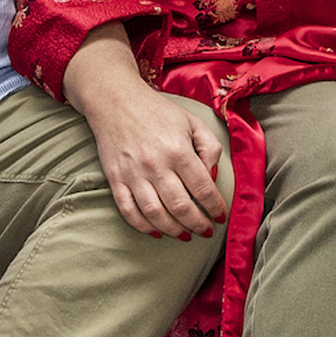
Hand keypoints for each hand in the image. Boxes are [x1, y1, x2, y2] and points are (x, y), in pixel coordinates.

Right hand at [63, 26, 227, 238]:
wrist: (116, 101)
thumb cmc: (158, 112)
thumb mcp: (192, 122)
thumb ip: (210, 147)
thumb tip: (212, 176)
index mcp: (178, 150)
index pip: (203, 188)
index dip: (215, 207)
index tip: (220, 216)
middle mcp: (156, 165)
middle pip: (181, 206)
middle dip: (197, 224)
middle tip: (206, 232)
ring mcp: (133, 174)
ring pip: (155, 214)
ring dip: (173, 229)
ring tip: (184, 235)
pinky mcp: (115, 179)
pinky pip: (128, 210)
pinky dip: (142, 226)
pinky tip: (156, 232)